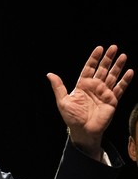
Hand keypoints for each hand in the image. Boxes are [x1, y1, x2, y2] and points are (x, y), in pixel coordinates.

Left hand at [47, 45, 133, 159]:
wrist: (83, 131)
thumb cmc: (72, 117)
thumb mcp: (63, 101)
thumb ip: (58, 87)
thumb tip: (49, 74)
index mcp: (82, 85)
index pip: (89, 68)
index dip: (94, 59)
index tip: (99, 48)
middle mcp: (94, 87)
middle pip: (102, 69)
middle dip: (108, 58)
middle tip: (113, 47)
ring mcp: (104, 93)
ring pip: (112, 76)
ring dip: (118, 66)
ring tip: (123, 55)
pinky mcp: (112, 100)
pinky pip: (120, 89)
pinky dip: (125, 80)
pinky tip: (130, 72)